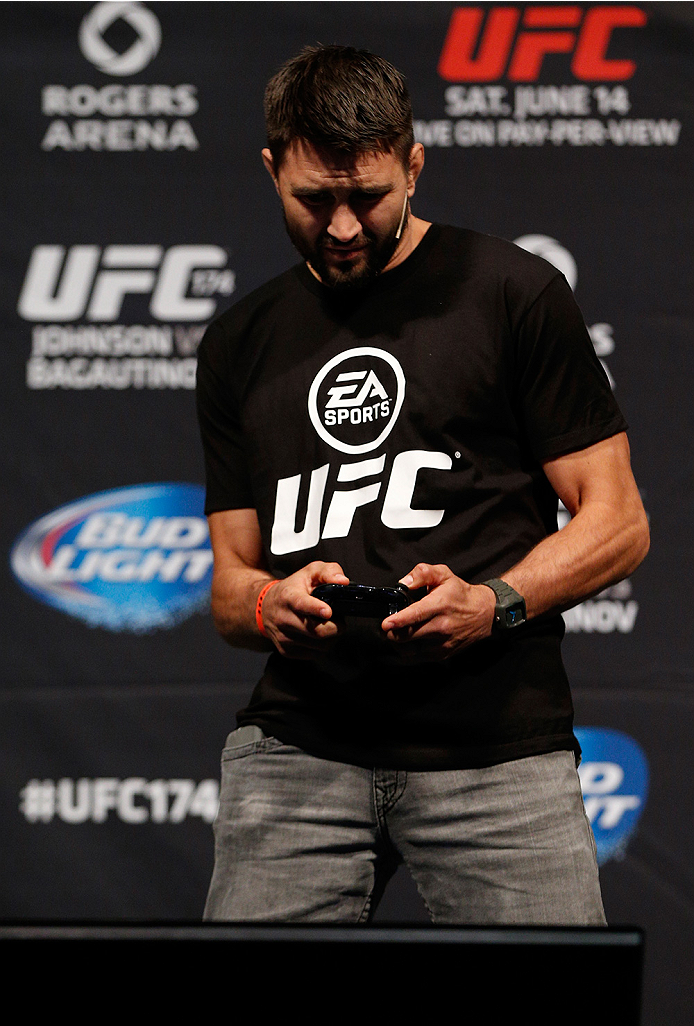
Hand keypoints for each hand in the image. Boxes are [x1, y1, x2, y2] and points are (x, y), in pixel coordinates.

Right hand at [260, 562, 348, 658]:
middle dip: (335, 626)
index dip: (315, 608)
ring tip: (327, 624)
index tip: (328, 611)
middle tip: (337, 618)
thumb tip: (343, 581)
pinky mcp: (287, 651)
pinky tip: (317, 634)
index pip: (301, 604)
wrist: (266, 607)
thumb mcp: (311, 572)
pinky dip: (322, 645)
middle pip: (317, 631)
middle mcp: (284, 619)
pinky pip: (316, 654)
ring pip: (320, 645)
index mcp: (289, 596)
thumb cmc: (292, 589)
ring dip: (331, 637)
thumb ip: (329, 571)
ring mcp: (284, 637)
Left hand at [381, 563, 495, 661]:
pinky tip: (406, 642)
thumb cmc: (461, 594)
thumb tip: (405, 582)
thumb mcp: (444, 574)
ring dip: (398, 643)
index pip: (417, 615)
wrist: (484, 614)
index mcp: (440, 605)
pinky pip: (418, 658)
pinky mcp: (443, 654)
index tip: (385, 624)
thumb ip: (422, 573)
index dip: (399, 621)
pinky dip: (408, 651)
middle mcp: (441, 626)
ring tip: (395, 634)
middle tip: (384, 628)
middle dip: (391, 634)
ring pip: (411, 650)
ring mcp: (443, 643)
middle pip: (409, 636)